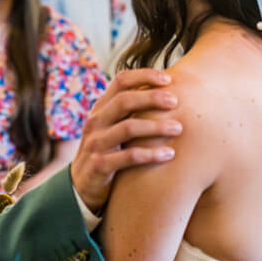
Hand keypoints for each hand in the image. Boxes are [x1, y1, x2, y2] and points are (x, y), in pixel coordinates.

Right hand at [70, 68, 180, 209]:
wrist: (83, 185)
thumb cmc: (109, 149)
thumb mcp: (113, 125)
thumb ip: (131, 109)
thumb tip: (168, 89)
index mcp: (101, 107)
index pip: (121, 81)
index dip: (144, 75)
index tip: (169, 79)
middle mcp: (96, 121)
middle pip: (124, 101)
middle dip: (152, 98)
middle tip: (176, 102)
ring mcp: (96, 143)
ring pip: (128, 128)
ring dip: (156, 127)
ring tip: (178, 128)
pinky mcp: (99, 166)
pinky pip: (128, 157)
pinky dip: (150, 154)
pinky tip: (170, 153)